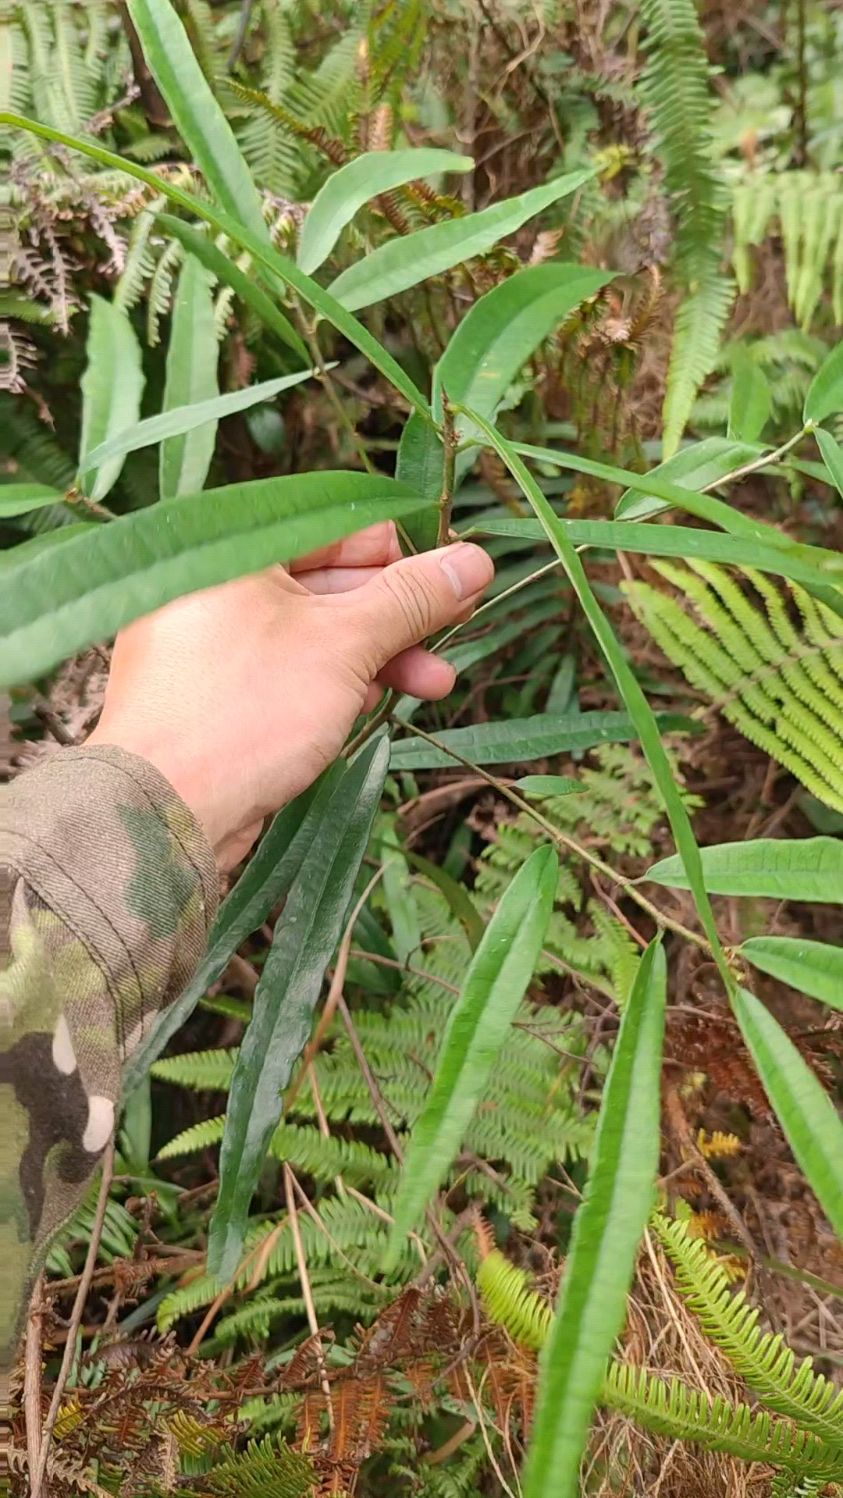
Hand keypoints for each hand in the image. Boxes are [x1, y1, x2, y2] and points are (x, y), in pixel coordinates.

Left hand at [87, 525, 493, 866]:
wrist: (163, 812)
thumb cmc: (244, 711)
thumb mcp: (343, 644)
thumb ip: (410, 599)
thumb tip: (474, 559)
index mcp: (226, 546)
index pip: (332, 523)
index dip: (400, 550)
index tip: (454, 577)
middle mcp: (211, 584)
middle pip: (325, 579)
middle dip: (398, 611)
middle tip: (460, 624)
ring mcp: (209, 641)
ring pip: (310, 632)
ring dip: (378, 653)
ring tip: (436, 682)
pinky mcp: (214, 693)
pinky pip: (285, 670)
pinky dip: (333, 681)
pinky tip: (379, 700)